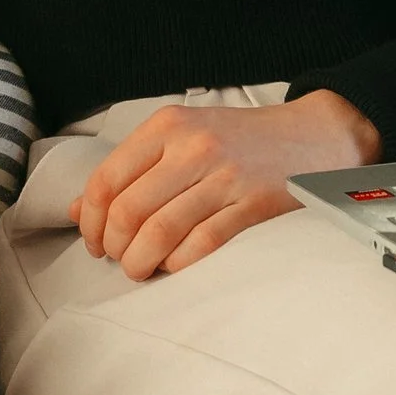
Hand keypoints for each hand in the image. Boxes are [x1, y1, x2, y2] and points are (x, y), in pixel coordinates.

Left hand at [75, 90, 380, 279]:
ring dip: (140, 262)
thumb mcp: (182, 137)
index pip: (107, 179)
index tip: (94, 240)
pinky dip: (179, 264)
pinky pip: (201, 244)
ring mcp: (226, 176)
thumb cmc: (240, 141)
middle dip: (114, 247)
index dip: (92, 220)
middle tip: (119, 259)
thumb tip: (80, 209)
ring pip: (159, 233)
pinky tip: (174, 266)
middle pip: (129, 211)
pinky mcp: (254, 205)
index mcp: (169, 125)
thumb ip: (131, 168)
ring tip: (141, 269)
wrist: (314, 136)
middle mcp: (194, 147)